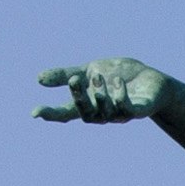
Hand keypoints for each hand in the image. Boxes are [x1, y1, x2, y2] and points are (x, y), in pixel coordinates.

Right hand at [36, 58, 166, 124]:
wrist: (149, 78)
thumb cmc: (118, 76)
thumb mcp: (88, 71)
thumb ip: (65, 76)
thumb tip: (38, 79)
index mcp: (88, 104)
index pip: (66, 112)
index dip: (51, 114)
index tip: (35, 112)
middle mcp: (102, 113)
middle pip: (85, 114)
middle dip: (79, 98)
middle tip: (74, 80)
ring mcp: (120, 114)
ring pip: (105, 113)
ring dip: (100, 95)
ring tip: (99, 76)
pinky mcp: (138, 110)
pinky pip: (127, 109)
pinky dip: (120, 96)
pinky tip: (117, 82)